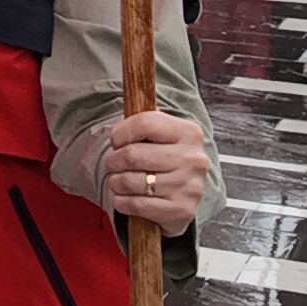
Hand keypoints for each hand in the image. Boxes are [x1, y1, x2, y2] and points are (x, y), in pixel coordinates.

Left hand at [102, 110, 209, 234]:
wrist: (185, 194)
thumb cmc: (166, 160)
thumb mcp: (161, 135)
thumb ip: (143, 122)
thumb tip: (128, 95)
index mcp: (189, 132)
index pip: (145, 123)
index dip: (121, 132)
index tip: (116, 139)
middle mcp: (193, 159)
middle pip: (133, 154)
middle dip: (113, 160)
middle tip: (113, 163)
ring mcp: (189, 186)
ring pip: (132, 181)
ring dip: (116, 182)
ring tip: (119, 181)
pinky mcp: (181, 210)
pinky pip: (137, 204)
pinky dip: (123, 202)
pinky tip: (125, 198)